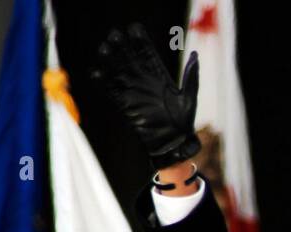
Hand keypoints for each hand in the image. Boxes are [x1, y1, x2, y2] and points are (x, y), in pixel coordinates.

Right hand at [90, 23, 200, 170]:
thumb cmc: (184, 122)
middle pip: (130, 60)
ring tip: (104, 49)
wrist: (174, 144)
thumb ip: (191, 77)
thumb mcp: (189, 97)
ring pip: (118, 73)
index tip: (134, 29)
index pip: (148, 55)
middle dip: (122, 48)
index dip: (141, 42)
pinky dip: (103, 83)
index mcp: (160, 78)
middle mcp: (144, 83)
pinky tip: (96, 72)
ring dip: (110, 61)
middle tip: (115, 35)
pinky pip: (112, 92)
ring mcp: (134, 93)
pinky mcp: (126, 106)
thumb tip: (194, 55)